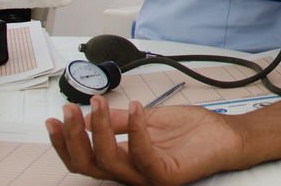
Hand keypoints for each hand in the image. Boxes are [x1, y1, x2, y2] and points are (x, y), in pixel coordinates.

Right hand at [46, 95, 244, 185]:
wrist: (226, 135)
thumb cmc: (190, 131)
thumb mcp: (147, 119)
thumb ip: (119, 120)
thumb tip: (90, 114)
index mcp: (123, 161)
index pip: (84, 160)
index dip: (64, 142)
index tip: (54, 118)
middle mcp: (131, 173)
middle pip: (88, 164)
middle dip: (73, 136)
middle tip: (69, 110)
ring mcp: (147, 177)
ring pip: (109, 160)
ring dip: (100, 128)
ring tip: (99, 102)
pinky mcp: (166, 175)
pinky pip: (142, 155)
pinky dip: (135, 130)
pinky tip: (134, 107)